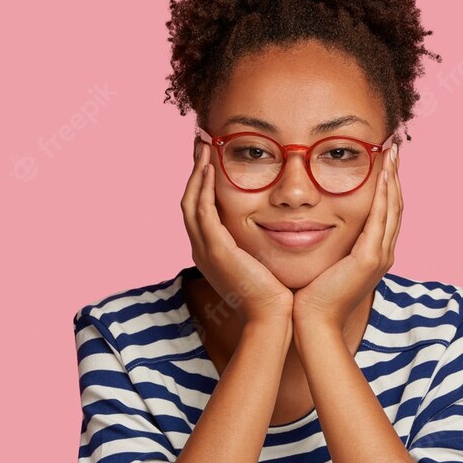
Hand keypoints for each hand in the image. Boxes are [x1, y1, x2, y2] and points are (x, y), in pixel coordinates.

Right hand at [181, 141, 292, 326]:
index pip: (198, 211)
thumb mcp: (260, 263)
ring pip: (191, 202)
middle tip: (200, 146)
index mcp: (210, 253)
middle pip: (188, 202)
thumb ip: (256, 245)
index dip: (201, 184)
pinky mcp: (216, 250)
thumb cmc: (273, 294)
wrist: (271, 317)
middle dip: (194, 172)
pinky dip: (204, 188)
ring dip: (196, 173)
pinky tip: (211, 169)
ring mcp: (205, 250)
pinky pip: (203, 211)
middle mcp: (201, 250)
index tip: (209, 161)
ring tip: (203, 148)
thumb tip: (271, 228)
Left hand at [292, 141, 402, 331]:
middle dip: (395, 176)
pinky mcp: (369, 259)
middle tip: (394, 149)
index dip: (388, 186)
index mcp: (373, 254)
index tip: (384, 161)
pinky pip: (380, 219)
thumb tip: (313, 224)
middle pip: (395, 206)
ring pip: (392, 208)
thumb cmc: (311, 296)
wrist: (313, 323)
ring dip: (393, 178)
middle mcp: (382, 253)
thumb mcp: (324, 263)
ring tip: (391, 154)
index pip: (386, 212)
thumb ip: (328, 244)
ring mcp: (379, 256)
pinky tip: (382, 175)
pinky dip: (383, 195)